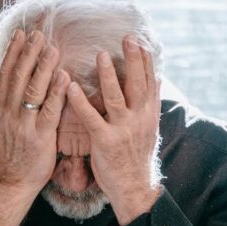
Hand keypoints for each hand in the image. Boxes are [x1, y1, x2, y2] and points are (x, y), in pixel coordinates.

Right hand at [0, 29, 68, 225]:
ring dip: (42, 67)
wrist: (13, 182)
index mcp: (1, 108)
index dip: (13, 52)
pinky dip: (56, 92)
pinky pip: (49, 110)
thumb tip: (16, 82)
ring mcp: (23, 124)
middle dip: (28, 53)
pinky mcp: (39, 137)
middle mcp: (9, 113)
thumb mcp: (7, 124)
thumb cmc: (15, 152)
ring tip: (52, 48)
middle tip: (38, 33)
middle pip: (17, 76)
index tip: (21, 34)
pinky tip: (64, 77)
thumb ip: (12, 103)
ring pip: (31, 90)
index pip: (5, 74)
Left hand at [66, 35, 162, 225]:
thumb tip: (156, 78)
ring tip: (100, 55)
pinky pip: (92, 118)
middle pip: (137, 84)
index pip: (149, 81)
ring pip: (116, 97)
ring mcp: (123, 129)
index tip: (139, 41)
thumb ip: (150, 102)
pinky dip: (81, 101)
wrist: (133, 187)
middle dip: (133, 59)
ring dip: (108, 75)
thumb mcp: (149, 127)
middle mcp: (139, 118)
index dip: (145, 60)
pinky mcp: (105, 141)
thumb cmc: (136, 156)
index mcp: (149, 114)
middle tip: (127, 38)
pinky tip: (70, 86)